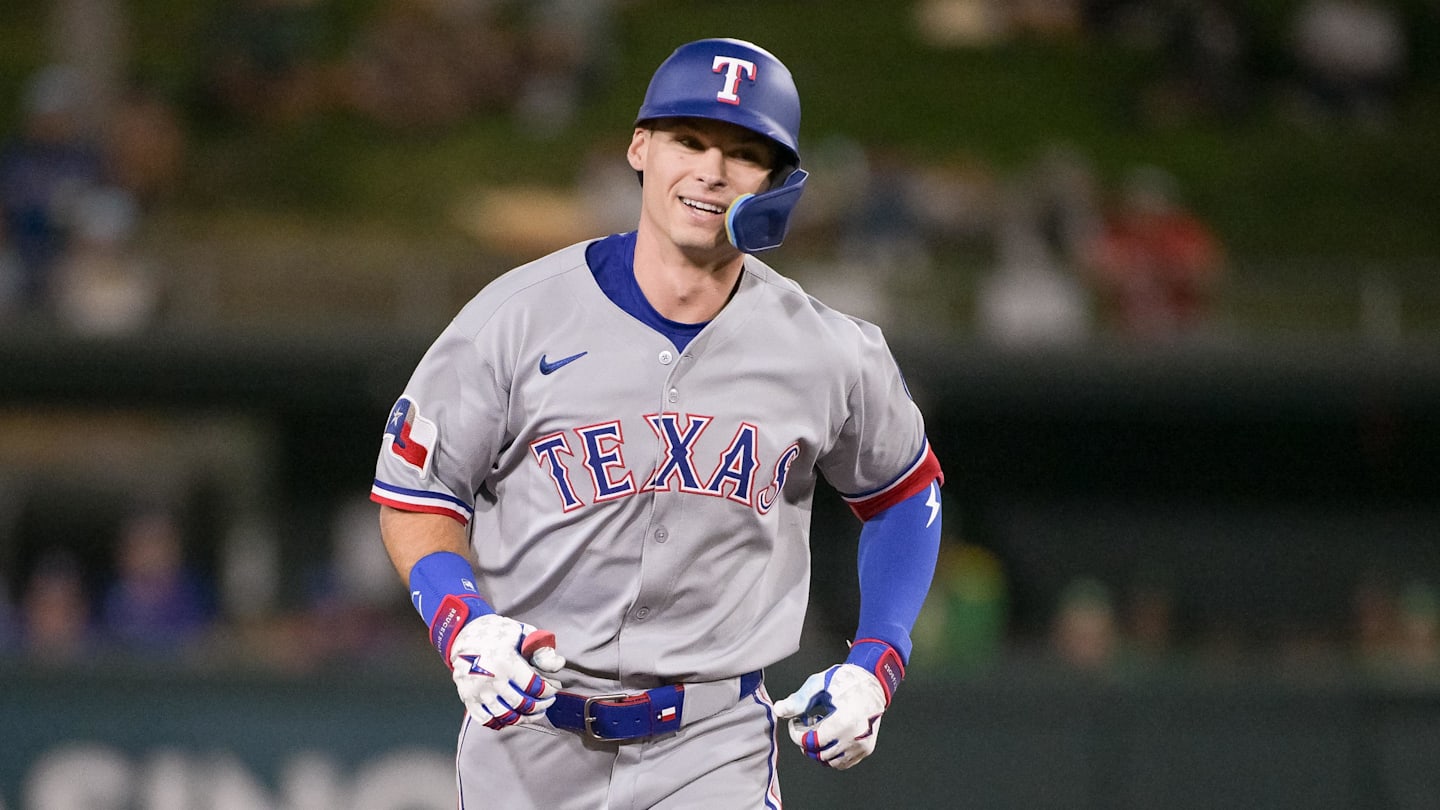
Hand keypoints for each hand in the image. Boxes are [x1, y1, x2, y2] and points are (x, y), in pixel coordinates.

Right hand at [449, 613, 565, 729]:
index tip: (554, 688)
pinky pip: (486, 720)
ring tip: (533, 713)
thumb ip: (541, 650)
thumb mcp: (522, 633)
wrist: (463, 632)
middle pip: (523, 704)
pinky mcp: (468, 698)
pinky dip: (501, 723)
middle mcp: (491, 680)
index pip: (535, 687)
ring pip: (507, 717)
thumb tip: (559, 665)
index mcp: (506, 662)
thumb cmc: (496, 631)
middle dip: (541, 706)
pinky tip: (511, 717)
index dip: (549, 691)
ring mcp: (478, 692)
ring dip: (524, 718)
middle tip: (547, 702)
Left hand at [773, 664, 887, 768]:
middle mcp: (855, 738)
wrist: (873, 682)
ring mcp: (862, 746)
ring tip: (821, 728)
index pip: (810, 742)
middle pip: (818, 753)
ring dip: (819, 748)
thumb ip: (798, 700)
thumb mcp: (819, 685)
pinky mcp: (866, 749)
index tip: (796, 721)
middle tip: (807, 722)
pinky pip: (842, 762)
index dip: (796, 733)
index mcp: (843, 722)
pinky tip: (831, 735)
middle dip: (806, 740)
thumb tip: (779, 710)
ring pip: (829, 761)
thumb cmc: (846, 680)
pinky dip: (831, 753)